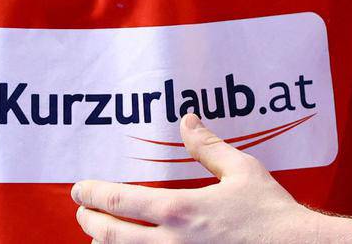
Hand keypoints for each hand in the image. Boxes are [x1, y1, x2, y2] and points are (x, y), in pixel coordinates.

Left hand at [72, 113, 336, 242]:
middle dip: (89, 222)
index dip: (92, 194)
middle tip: (82, 212)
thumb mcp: (241, 170)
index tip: (81, 189)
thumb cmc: (270, 213)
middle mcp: (171, 242)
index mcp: (180, 210)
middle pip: (110, 235)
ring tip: (101, 235)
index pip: (119, 202)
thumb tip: (187, 121)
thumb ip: (208, 146)